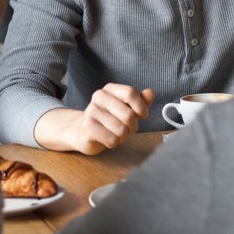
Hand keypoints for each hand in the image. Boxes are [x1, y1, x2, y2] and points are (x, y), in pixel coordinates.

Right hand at [36, 84, 154, 154]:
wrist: (82, 131)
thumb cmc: (108, 119)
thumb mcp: (125, 108)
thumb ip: (139, 100)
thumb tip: (150, 92)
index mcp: (110, 89)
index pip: (130, 93)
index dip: (141, 107)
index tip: (143, 115)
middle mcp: (99, 97)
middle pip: (128, 114)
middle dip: (133, 126)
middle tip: (127, 129)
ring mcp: (91, 112)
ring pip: (121, 130)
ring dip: (123, 136)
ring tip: (115, 133)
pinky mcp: (87, 128)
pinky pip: (112, 140)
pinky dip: (114, 143)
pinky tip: (107, 139)